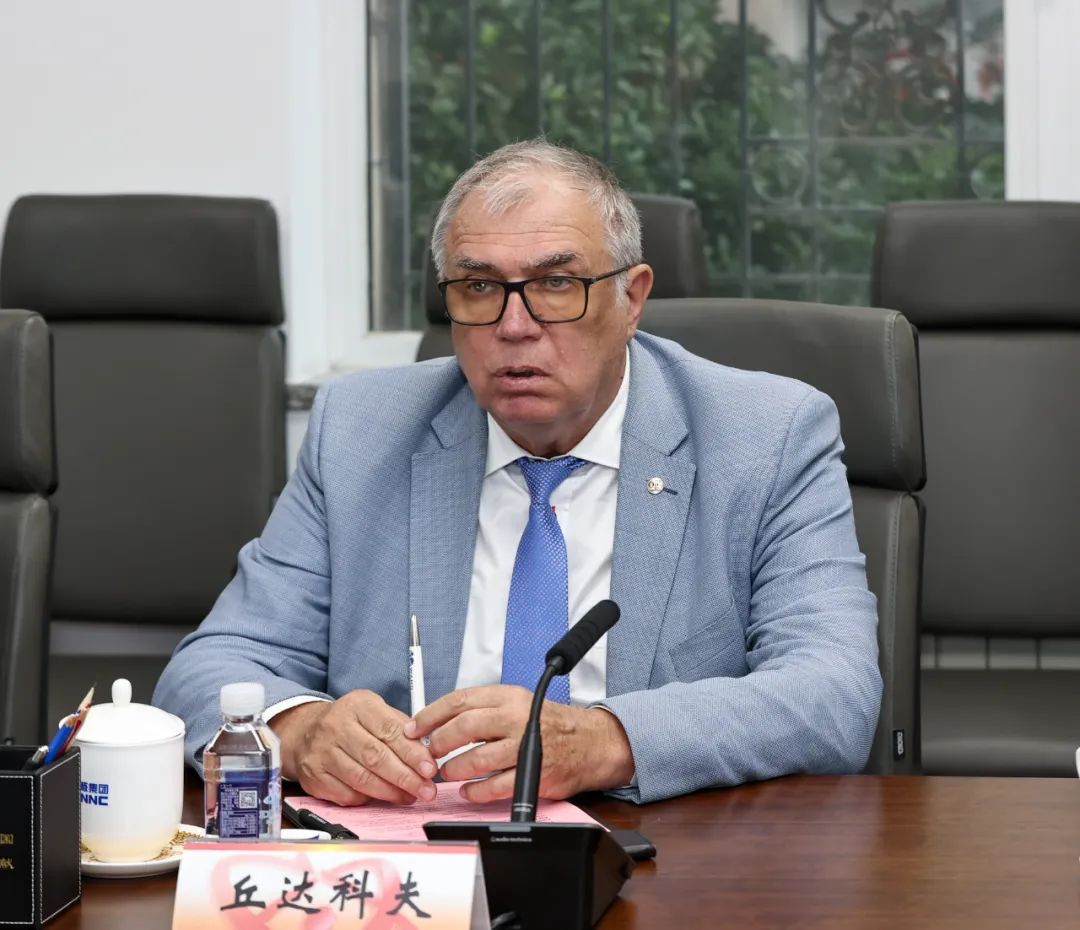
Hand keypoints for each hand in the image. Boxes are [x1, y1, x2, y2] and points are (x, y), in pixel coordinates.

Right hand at [270, 691, 437, 805]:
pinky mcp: (315, 777)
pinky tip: (383, 798)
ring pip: (362, 779)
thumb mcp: (375, 711)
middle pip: (376, 757)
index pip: (389, 730)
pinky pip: (347, 795)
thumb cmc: (350, 722)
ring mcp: (322, 753)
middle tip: (426, 789)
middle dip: (406, 777)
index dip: (412, 753)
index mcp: (358, 705)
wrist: (305, 731)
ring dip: (391, 792)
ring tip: (410, 795)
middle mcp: (336, 727)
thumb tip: (425, 753)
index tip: (430, 768)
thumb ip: (399, 728)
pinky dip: (369, 799)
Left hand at [403, 685, 634, 802]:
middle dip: (439, 742)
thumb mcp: (516, 702)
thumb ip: (482, 708)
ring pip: (477, 758)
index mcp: (507, 696)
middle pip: (465, 727)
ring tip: (446, 773)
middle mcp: (515, 717)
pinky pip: (494, 786)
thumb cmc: (547, 723)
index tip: (413, 727)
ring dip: (454, 769)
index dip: (431, 715)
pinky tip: (467, 791)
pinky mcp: (532, 773)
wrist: (588, 742)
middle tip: (429, 753)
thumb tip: (440, 721)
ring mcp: (524, 746)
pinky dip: (475, 791)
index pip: (460, 700)